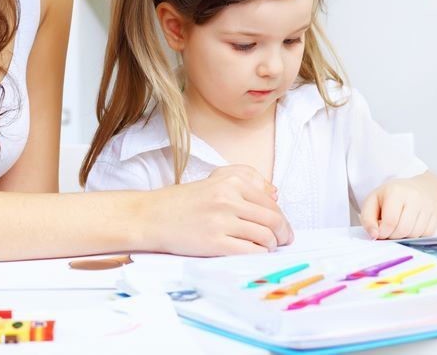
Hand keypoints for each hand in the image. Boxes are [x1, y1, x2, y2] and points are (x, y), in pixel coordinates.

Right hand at [143, 165, 293, 255]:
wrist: (152, 216)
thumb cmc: (184, 201)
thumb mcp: (215, 180)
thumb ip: (246, 181)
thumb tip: (275, 194)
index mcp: (232, 181)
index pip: (271, 204)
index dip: (282, 219)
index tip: (283, 229)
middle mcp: (228, 198)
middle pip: (272, 220)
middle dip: (283, 235)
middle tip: (283, 241)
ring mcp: (221, 221)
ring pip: (264, 237)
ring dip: (271, 246)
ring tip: (266, 248)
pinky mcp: (214, 242)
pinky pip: (249, 251)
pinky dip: (258, 255)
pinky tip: (253, 254)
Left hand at [360, 177, 436, 239]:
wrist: (421, 188)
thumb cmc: (393, 195)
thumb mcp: (374, 200)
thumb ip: (367, 218)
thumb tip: (374, 235)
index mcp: (396, 191)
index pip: (390, 221)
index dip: (383, 232)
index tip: (379, 232)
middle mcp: (415, 197)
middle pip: (403, 230)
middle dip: (393, 236)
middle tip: (389, 231)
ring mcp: (428, 206)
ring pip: (415, 234)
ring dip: (404, 236)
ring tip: (399, 227)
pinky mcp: (436, 215)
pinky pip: (426, 234)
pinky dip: (416, 235)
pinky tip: (411, 226)